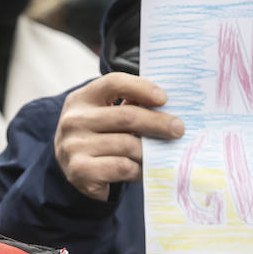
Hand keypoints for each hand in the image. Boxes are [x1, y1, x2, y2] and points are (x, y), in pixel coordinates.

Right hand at [54, 72, 184, 201]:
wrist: (74, 170)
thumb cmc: (98, 137)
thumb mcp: (105, 115)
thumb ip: (128, 106)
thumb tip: (168, 107)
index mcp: (81, 99)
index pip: (113, 83)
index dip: (141, 88)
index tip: (164, 98)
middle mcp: (74, 120)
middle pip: (126, 116)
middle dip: (158, 123)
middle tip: (178, 129)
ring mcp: (74, 146)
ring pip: (127, 145)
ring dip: (148, 151)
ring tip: (159, 154)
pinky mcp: (80, 171)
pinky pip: (121, 167)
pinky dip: (138, 170)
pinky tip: (142, 170)